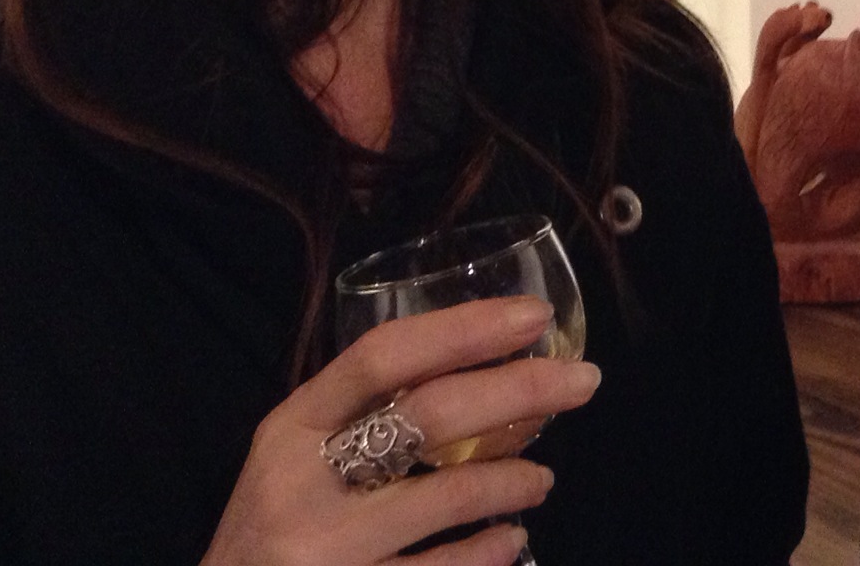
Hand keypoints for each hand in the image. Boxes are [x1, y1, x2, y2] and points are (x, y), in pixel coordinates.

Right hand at [201, 296, 599, 565]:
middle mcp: (302, 483)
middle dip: (519, 392)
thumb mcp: (294, 458)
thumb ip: (362, 416)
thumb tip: (483, 367)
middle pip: (429, 416)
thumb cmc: (275, 524)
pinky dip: (489, 551)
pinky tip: (510, 539)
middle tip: (583, 381)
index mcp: (291, 428)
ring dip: (513, 479)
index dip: (463, 329)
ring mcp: (326, 550)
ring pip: (448, 496)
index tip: (534, 316)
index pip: (382, 357)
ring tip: (542, 479)